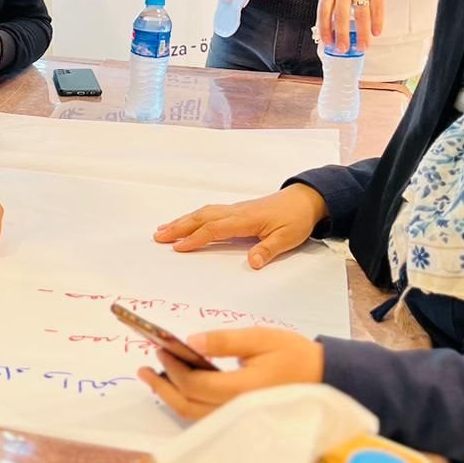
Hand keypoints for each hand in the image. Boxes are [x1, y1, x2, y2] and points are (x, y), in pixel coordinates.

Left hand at [137, 328, 323, 419]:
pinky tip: (178, 387)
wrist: (328, 380)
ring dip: (170, 397)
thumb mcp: (261, 339)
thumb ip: (225, 340)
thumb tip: (191, 341)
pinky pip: (206, 417)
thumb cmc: (296, 356)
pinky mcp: (241, 420)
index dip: (173, 368)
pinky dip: (188, 403)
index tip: (160, 348)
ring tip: (153, 377)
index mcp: (244, 390)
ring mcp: (240, 420)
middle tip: (143, 369)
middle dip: (162, 387)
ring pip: (194, 416)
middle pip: (187, 407)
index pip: (195, 385)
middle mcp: (238, 411)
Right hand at [153, 185, 326, 269]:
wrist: (305, 200)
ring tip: (162, 229)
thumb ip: (267, 250)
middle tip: (158, 236)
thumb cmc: (296, 219)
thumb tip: (252, 263)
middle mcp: (236, 212)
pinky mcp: (237, 211)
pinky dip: (193, 217)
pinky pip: (209, 212)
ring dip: (182, 221)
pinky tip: (185, 222)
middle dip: (179, 227)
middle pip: (201, 218)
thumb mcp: (287, 238)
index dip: (196, 239)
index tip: (178, 247)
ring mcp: (235, 210)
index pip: (215, 229)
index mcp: (246, 220)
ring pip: (203, 213)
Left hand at [318, 0, 399, 53]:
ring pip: (361, 15)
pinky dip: (377, 23)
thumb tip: (333, 31)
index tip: (328, 42)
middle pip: (342, 15)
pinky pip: (377, 9)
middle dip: (342, 35)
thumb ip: (335, 3)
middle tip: (343, 49)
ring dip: (362, 34)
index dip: (325, 28)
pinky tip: (376, 33)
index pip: (324, 11)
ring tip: (363, 46)